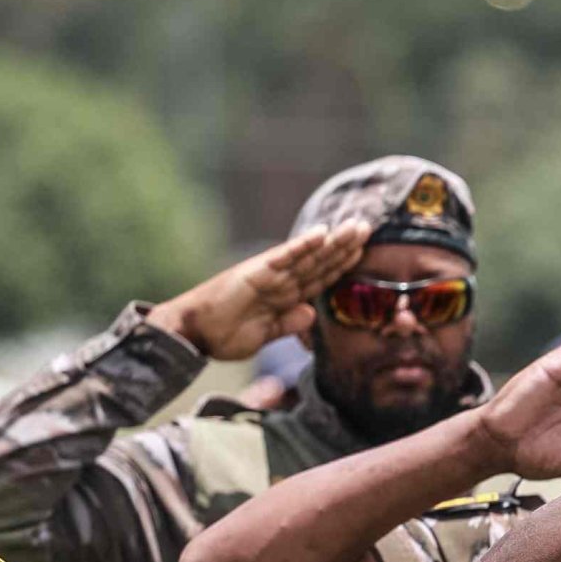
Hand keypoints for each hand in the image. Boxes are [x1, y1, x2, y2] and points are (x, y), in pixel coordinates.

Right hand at [153, 222, 371, 361]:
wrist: (193, 332)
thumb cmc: (222, 334)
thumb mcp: (264, 335)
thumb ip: (287, 324)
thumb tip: (310, 313)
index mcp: (283, 295)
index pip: (319, 277)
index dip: (341, 265)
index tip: (362, 251)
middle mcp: (280, 281)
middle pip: (319, 262)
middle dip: (344, 246)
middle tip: (367, 227)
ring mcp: (269, 274)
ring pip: (308, 257)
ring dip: (333, 242)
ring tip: (356, 226)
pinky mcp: (256, 273)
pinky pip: (284, 258)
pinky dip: (303, 245)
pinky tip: (322, 233)